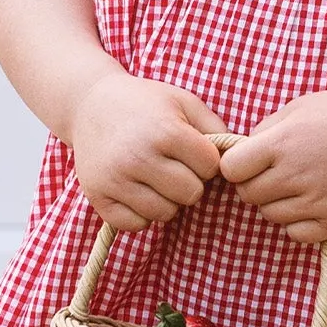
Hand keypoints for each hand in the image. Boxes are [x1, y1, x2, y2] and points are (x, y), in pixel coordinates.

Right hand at [65, 72, 229, 229]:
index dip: (206, 161)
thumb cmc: (145, 104)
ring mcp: (115, 179)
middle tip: (174, 166)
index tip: (191, 150)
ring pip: (164, 213)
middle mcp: (139, 156)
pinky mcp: (98, 196)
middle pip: (190, 194)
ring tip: (156, 178)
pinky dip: (141, 214)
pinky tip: (138, 191)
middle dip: (189, 182)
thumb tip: (238, 159)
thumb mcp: (183, 101)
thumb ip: (215, 128)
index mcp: (165, 131)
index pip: (210, 168)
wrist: (89, 103)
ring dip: (167, 200)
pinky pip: (136, 225)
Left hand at [215, 90, 326, 244]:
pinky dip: (297, 222)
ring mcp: (317, 201)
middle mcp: (297, 174)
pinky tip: (310, 202)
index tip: (251, 160)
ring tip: (299, 183)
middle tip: (277, 170)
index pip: (231, 169)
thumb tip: (238, 155)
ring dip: (276, 202)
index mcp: (283, 142)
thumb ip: (264, 131)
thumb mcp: (298, 107)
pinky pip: (295, 233)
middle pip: (248, 195)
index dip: (236, 165)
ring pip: (270, 215)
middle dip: (255, 183)